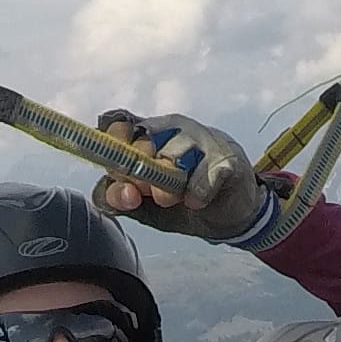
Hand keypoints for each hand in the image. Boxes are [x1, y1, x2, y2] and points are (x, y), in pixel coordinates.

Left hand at [92, 113, 267, 244]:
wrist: (227, 215)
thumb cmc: (181, 200)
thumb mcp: (142, 205)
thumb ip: (117, 198)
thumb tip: (114, 194)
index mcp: (148, 135)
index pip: (121, 126)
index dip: (115, 148)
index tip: (119, 174)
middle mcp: (173, 129)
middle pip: (146, 140)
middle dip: (142, 173)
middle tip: (149, 194)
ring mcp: (202, 140)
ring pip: (174, 154)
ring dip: (169, 184)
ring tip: (176, 199)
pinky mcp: (227, 158)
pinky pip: (206, 173)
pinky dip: (197, 192)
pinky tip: (195, 202)